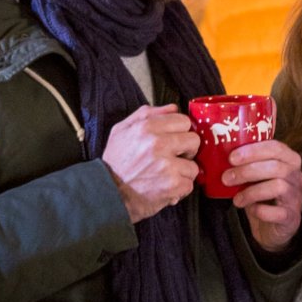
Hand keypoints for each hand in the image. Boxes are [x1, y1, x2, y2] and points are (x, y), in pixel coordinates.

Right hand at [103, 105, 198, 223]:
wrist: (108, 193)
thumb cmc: (115, 163)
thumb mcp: (121, 130)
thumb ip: (147, 114)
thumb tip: (173, 108)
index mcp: (147, 127)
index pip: (184, 121)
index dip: (181, 131)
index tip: (175, 140)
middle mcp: (158, 144)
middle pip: (194, 140)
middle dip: (186, 150)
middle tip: (174, 158)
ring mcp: (167, 165)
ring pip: (194, 166)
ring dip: (182, 172)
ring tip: (167, 175)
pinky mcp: (172, 185)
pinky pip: (189, 184)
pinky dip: (179, 189)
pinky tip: (166, 187)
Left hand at [224, 137, 301, 251]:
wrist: (272, 227)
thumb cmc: (262, 196)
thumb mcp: (256, 177)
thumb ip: (246, 165)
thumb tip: (219, 157)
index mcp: (290, 160)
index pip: (275, 148)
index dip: (253, 150)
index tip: (231, 158)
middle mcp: (297, 177)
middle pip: (276, 167)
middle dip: (247, 171)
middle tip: (226, 178)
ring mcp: (297, 197)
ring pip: (278, 187)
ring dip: (251, 192)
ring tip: (236, 199)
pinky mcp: (293, 217)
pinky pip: (278, 212)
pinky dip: (260, 211)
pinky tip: (250, 210)